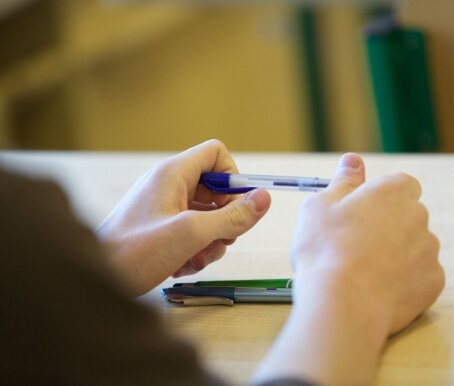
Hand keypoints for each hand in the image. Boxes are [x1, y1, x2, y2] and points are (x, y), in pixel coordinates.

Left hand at [96, 140, 270, 295]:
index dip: (234, 177)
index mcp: (173, 174)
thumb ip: (232, 217)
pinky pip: (192, 232)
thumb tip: (264, 199)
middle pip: (216, 189)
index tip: (239, 206)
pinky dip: (195, 250)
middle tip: (220, 240)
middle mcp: (169, 186)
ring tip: (195, 259)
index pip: (216, 153)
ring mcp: (164, 208)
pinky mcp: (161, 229)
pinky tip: (181, 267)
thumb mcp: (191, 234)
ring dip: (211, 241)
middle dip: (225, 218)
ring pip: (208, 215)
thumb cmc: (134, 253)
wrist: (97, 281)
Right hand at [292, 152, 443, 334]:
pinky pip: (420, 275)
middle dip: (389, 225)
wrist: (344, 304)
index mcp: (393, 191)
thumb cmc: (326, 250)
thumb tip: (353, 160)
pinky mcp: (434, 282)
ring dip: (398, 252)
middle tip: (357, 244)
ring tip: (366, 270)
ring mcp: (429, 250)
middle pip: (408, 215)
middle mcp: (419, 216)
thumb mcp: (320, 205)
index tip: (361, 212)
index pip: (400, 183)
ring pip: (415, 245)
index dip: (381, 197)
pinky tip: (380, 287)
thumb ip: (343, 180)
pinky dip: (405, 279)